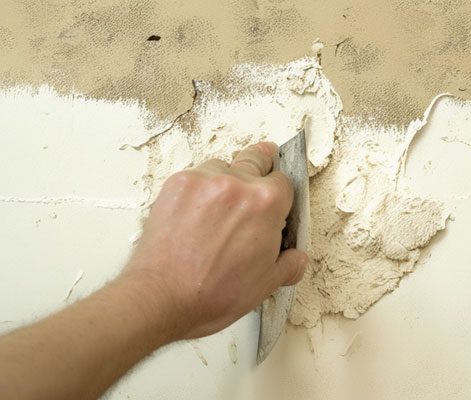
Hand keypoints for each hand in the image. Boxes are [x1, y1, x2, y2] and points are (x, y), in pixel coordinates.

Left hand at [122, 141, 308, 339]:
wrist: (161, 299)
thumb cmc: (212, 294)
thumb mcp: (266, 284)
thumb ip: (289, 264)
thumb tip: (296, 258)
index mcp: (266, 202)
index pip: (284, 181)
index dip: (282, 196)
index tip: (277, 205)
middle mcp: (236, 182)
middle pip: (256, 158)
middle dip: (262, 166)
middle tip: (260, 177)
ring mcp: (203, 180)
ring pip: (223, 167)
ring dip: (226, 182)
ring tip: (219, 211)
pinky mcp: (176, 184)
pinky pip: (196, 177)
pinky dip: (200, 191)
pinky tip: (197, 216)